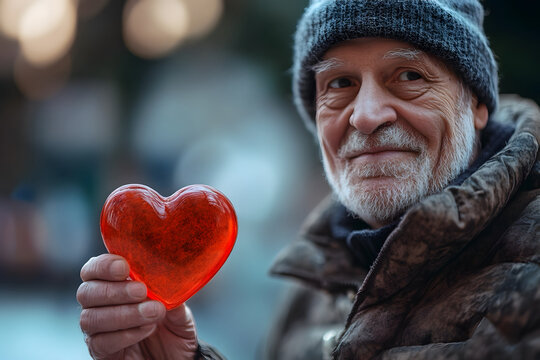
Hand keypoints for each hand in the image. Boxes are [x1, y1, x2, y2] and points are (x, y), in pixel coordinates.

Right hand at [77, 254, 197, 359]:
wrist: (178, 357)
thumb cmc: (173, 326)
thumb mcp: (178, 307)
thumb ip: (171, 294)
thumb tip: (169, 281)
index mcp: (114, 284)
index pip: (93, 269)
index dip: (103, 265)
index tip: (124, 268)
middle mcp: (99, 305)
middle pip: (86, 292)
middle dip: (114, 290)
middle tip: (141, 291)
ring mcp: (98, 330)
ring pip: (91, 318)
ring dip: (123, 313)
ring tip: (152, 312)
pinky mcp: (101, 352)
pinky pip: (100, 343)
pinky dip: (125, 334)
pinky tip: (146, 329)